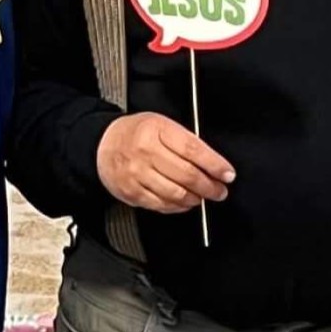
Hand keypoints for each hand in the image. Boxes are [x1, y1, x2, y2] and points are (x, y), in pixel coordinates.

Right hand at [96, 113, 234, 212]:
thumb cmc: (137, 134)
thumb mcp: (161, 124)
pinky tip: (185, 203)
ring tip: (204, 197)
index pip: (193, 150)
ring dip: (196, 198)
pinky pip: (161, 204)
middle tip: (220, 190)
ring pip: (175, 193)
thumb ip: (185, 141)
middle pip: (187, 174)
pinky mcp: (132, 192)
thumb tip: (213, 164)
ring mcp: (137, 174)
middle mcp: (145, 152)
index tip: (227, 173)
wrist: (102, 144)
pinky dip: (178, 207)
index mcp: (156, 130)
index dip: (214, 164)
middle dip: (209, 186)